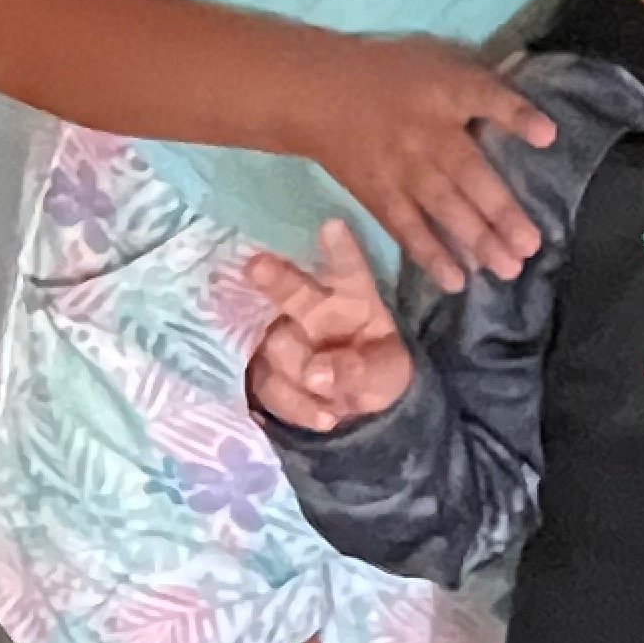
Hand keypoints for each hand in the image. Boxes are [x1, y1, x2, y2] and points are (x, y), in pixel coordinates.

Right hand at [245, 219, 411, 428]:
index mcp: (350, 298)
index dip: (340, 249)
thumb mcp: (388, 374)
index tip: (332, 225)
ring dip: (301, 375)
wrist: (356, 411)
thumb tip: (317, 374)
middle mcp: (310, 310)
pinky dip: (296, 406)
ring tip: (333, 398)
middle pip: (293, 292)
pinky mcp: (261, 371)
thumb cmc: (376, 372)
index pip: (347, 270)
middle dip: (276, 279)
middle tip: (256, 266)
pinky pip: (269, 387)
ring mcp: (281, 339)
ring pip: (277, 349)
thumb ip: (361, 371)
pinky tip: (323, 417)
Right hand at [302, 36, 550, 291]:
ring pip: (443, 208)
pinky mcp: (380, 196)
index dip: (517, 115)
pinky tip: (456, 280)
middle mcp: (427, 133)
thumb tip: (533, 115)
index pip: (485, 97)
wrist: (321, 94)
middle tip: (530, 246)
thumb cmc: (393, 75)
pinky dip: (431, 255)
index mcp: (446, 91)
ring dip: (476, 239)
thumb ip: (481, 85)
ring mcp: (403, 169)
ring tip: (507, 268)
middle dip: (501, 210)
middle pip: (469, 172)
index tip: (547, 136)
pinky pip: (408, 229)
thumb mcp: (439, 61)